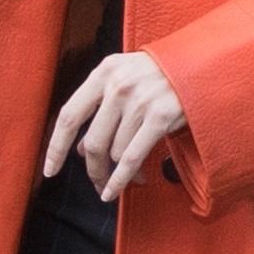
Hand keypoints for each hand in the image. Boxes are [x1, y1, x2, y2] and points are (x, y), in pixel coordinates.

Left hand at [44, 50, 187, 201]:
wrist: (204, 62)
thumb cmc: (162, 73)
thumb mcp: (126, 79)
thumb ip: (100, 108)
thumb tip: (78, 149)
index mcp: (103, 73)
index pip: (69, 115)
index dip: (56, 147)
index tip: (49, 170)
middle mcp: (117, 86)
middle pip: (92, 142)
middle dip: (93, 170)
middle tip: (97, 184)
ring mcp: (139, 102)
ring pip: (115, 153)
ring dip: (119, 173)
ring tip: (132, 178)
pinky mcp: (160, 117)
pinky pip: (133, 158)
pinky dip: (122, 179)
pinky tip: (117, 190)